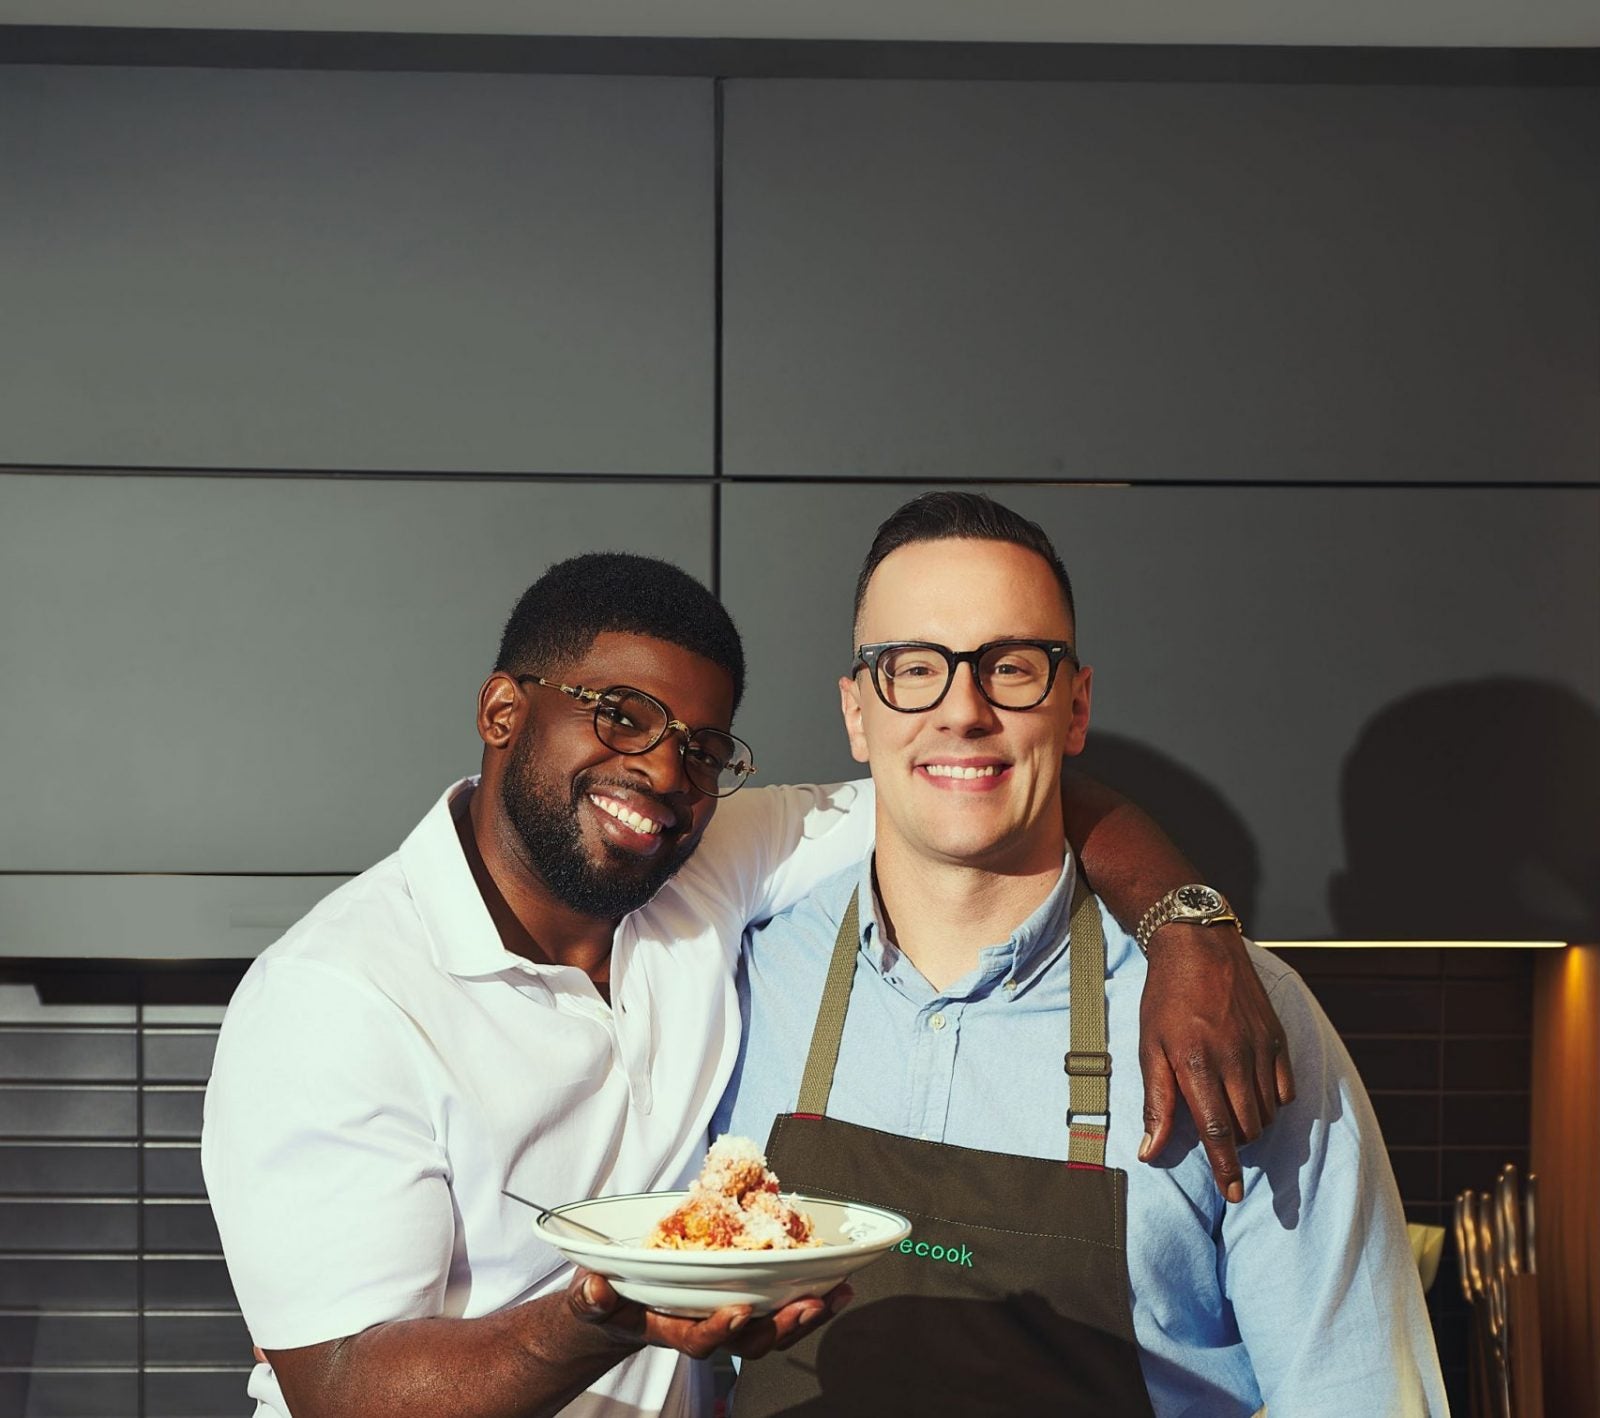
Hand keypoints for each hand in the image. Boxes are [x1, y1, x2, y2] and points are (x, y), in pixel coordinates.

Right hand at [566, 1270, 851, 1360]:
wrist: (618, 1310)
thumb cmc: (608, 1304)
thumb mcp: (593, 1302)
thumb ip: (592, 1300)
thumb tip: (594, 1290)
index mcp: (671, 1330)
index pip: (700, 1340)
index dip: (721, 1330)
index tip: (739, 1311)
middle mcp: (705, 1329)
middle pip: (750, 1341)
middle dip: (781, 1326)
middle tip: (808, 1304)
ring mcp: (726, 1318)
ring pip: (772, 1329)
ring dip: (805, 1315)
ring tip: (835, 1295)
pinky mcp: (741, 1302)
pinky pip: (779, 1308)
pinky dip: (808, 1298)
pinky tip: (837, 1285)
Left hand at [1137, 923, 1293, 1200]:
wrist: (1197, 947)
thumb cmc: (1165, 1000)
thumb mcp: (1149, 1048)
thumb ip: (1155, 1102)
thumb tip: (1149, 1152)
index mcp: (1196, 1063)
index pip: (1217, 1131)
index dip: (1225, 1167)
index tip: (1233, 1194)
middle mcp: (1234, 1058)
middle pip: (1247, 1127)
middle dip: (1236, 1146)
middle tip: (1221, 1142)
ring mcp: (1260, 1047)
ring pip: (1268, 1112)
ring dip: (1253, 1125)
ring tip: (1231, 1113)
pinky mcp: (1278, 1038)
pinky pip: (1286, 1090)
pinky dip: (1272, 1102)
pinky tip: (1252, 1094)